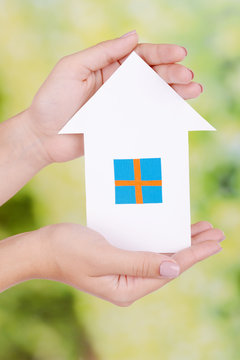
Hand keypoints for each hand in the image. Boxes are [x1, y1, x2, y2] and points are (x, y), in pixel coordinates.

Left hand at [0, 32, 202, 203]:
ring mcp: (122, 107)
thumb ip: (103, 52)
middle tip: (189, 77)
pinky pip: (146, 119)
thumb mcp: (72, 68)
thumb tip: (133, 36)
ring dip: (174, 93)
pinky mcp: (122, 127)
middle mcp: (118, 86)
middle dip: (172, 74)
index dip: (161, 54)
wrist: (43, 137)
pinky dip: (163, 115)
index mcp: (108, 67)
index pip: (139, 56)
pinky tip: (178, 111)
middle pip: (151, 76)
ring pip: (153, 97)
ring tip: (194, 91)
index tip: (180, 54)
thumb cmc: (52, 100)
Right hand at [33, 221, 222, 305]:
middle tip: (216, 233)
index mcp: (127, 287)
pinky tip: (171, 232)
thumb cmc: (67, 251)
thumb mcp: (104, 257)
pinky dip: (163, 240)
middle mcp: (129, 283)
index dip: (194, 254)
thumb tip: (174, 268)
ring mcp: (124, 272)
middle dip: (194, 247)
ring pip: (161, 255)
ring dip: (181, 242)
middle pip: (170, 263)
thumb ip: (139, 263)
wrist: (42, 248)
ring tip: (201, 230)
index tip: (215, 242)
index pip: (170, 269)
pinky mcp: (119, 259)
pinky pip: (148, 250)